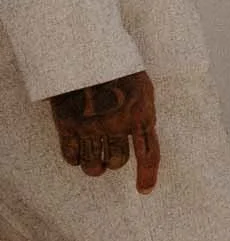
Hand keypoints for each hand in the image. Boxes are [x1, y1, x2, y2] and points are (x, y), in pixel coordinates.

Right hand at [51, 73, 160, 189]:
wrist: (86, 51)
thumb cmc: (117, 66)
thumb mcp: (142, 86)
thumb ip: (143, 111)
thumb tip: (145, 133)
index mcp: (141, 114)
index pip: (149, 154)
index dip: (147, 175)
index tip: (144, 189)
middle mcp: (118, 124)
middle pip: (118, 161)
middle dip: (114, 160)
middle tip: (108, 155)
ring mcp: (92, 126)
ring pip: (94, 165)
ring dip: (95, 166)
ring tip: (94, 160)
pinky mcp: (69, 126)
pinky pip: (72, 157)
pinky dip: (75, 159)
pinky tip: (77, 152)